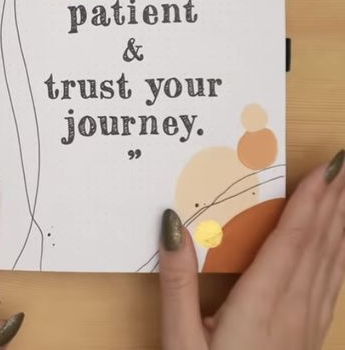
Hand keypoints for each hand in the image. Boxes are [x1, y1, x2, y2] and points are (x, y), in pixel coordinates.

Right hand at [159, 149, 344, 349]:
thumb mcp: (180, 338)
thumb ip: (177, 281)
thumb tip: (172, 223)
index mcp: (261, 303)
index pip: (292, 240)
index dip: (311, 202)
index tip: (326, 168)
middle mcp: (293, 308)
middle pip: (320, 243)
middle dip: (335, 200)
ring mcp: (306, 323)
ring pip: (332, 261)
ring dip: (342, 221)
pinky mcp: (309, 333)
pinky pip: (331, 282)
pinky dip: (340, 253)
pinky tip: (342, 242)